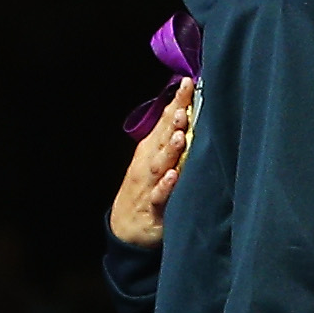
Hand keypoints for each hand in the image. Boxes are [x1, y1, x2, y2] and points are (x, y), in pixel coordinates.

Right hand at [110, 83, 193, 246]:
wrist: (125, 229)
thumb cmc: (145, 190)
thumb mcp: (153, 160)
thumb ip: (168, 137)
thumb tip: (184, 110)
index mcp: (151, 149)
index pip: (166, 121)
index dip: (177, 102)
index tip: (189, 83)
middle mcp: (149, 163)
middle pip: (163, 138)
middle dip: (174, 120)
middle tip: (185, 103)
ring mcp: (150, 185)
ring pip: (160, 164)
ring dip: (170, 150)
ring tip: (181, 135)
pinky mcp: (153, 209)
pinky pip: (160, 197)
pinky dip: (165, 186)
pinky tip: (173, 176)